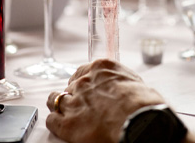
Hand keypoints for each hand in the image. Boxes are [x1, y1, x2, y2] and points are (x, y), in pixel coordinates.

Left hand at [46, 59, 164, 142]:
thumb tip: (123, 88)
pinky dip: (55, 122)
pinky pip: (52, 119)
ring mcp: (74, 101)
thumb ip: (120, 81)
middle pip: (70, 85)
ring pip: (55, 99)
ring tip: (64, 112)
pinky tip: (60, 125)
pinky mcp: (67, 123)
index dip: (83, 81)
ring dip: (60, 105)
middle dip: (74, 94)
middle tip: (81, 103)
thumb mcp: (134, 81)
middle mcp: (84, 81)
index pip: (83, 71)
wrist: (136, 120)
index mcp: (101, 68)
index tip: (85, 87)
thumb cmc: (142, 101)